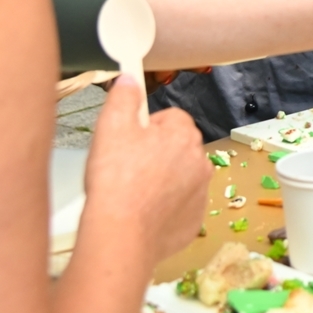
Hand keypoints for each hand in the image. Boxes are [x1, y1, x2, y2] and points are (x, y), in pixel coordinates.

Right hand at [81, 76, 209, 265]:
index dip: (147, 126)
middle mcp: (200, 161)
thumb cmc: (116, 178)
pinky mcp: (194, 220)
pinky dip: (164, 207)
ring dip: (162, 180)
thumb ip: (123, 97)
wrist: (122, 235)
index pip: (172, 118)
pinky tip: (141, 213)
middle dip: (155, 152)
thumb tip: (130, 78)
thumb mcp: (111, 127)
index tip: (128, 139)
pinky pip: (180, 206)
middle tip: (125, 166)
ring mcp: (201, 192)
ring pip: (181, 176)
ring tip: (131, 192)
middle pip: (177, 147)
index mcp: (184, 135)